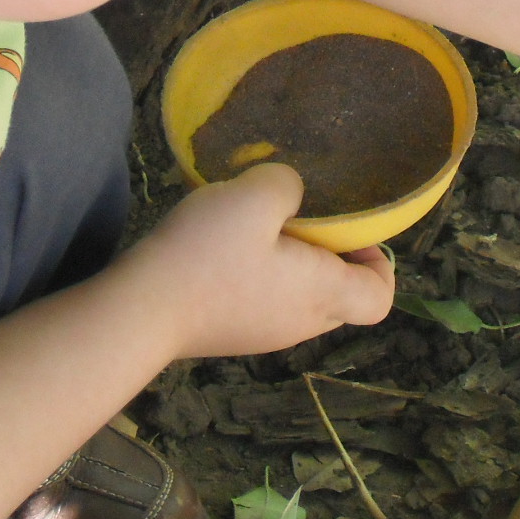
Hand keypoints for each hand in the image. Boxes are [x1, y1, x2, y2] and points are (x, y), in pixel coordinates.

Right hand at [115, 164, 395, 358]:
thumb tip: (289, 192)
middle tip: (300, 218)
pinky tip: (222, 247)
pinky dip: (258, 276)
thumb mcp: (253, 196)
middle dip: (331, 256)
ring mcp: (264, 334)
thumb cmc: (207, 255)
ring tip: (255, 226)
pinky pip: (264, 302)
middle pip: (341, 297)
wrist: (140, 311)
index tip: (348, 231)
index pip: (380, 298)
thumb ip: (286, 184)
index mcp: (323, 295)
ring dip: (290, 264)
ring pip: (300, 298)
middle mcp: (301, 324)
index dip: (378, 263)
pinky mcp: (231, 334)